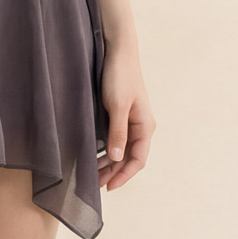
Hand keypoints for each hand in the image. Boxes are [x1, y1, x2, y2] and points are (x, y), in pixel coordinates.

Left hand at [98, 42, 153, 191]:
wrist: (118, 51)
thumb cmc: (120, 77)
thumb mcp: (117, 106)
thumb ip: (117, 133)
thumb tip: (116, 158)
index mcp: (145, 126)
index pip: (137, 160)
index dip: (124, 175)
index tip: (108, 187)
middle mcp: (141, 126)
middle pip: (129, 158)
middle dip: (114, 173)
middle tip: (95, 185)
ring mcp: (131, 121)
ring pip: (122, 150)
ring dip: (109, 163)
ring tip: (92, 174)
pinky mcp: (121, 114)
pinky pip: (117, 139)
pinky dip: (107, 151)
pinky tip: (95, 156)